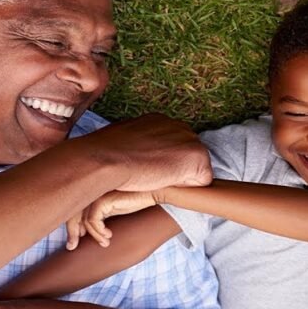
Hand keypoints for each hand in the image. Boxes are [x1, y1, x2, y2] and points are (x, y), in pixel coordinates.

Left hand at [66, 190, 159, 249]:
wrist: (152, 192)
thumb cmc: (134, 201)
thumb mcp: (113, 211)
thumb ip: (99, 217)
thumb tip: (83, 232)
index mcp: (91, 193)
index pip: (71, 210)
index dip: (70, 227)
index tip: (72, 243)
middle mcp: (91, 192)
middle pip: (72, 214)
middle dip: (71, 233)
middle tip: (72, 247)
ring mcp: (97, 195)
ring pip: (85, 220)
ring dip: (95, 235)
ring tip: (106, 243)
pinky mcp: (104, 199)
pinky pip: (93, 220)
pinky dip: (99, 231)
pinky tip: (110, 235)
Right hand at [81, 113, 211, 192]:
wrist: (105, 159)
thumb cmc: (104, 155)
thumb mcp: (121, 143)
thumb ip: (137, 146)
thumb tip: (132, 157)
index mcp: (159, 121)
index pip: (172, 148)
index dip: (162, 164)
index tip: (145, 168)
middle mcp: (178, 125)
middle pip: (187, 158)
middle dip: (174, 170)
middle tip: (149, 174)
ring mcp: (190, 139)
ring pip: (195, 170)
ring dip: (179, 178)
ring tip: (154, 177)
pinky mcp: (197, 157)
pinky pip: (202, 181)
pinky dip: (186, 187)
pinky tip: (165, 181)